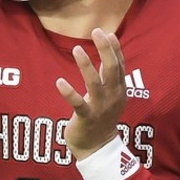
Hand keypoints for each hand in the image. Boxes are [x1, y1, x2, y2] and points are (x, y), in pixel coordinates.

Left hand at [56, 28, 126, 159]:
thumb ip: (109, 74)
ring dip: (85, 65)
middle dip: (105, 49)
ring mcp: (100, 107)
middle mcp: (112, 97)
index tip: (107, 32)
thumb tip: (109, 49)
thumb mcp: (110, 94)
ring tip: (76, 48)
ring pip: (94, 83)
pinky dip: (68, 92)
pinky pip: (77, 104)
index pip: (119, 65)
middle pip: (112, 69)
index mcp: (119, 90)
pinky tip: (59, 82)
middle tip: (96, 31)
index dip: (114, 48)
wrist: (98, 147)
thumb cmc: (102, 116)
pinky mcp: (86, 118)